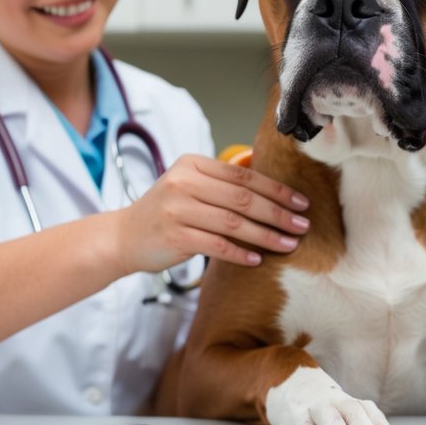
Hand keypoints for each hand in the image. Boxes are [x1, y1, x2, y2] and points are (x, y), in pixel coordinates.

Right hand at [116, 154, 309, 272]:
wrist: (123, 237)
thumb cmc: (165, 212)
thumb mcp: (188, 184)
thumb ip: (221, 180)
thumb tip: (264, 172)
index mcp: (192, 165)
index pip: (243, 175)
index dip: (276, 189)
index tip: (301, 202)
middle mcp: (183, 183)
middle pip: (242, 198)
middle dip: (278, 212)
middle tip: (302, 225)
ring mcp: (177, 209)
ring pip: (233, 222)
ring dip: (266, 235)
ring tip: (288, 245)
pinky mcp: (174, 236)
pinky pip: (216, 245)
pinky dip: (239, 253)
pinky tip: (258, 259)